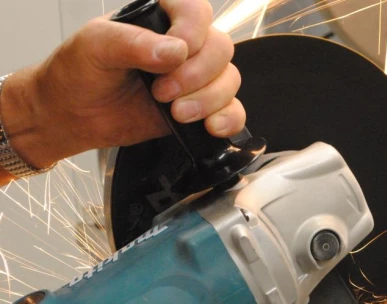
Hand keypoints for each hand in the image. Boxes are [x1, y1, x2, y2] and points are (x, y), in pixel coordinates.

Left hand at [0, 0, 244, 169]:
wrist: (70, 115)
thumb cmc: (78, 74)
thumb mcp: (96, 46)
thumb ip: (133, 43)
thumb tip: (175, 51)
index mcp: (159, 19)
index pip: (196, 10)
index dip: (194, 30)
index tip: (177, 52)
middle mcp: (182, 47)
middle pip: (220, 49)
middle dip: (197, 75)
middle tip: (163, 91)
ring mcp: (193, 79)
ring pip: (228, 80)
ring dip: (208, 99)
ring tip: (176, 113)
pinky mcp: (199, 109)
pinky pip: (232, 111)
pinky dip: (228, 119)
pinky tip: (211, 126)